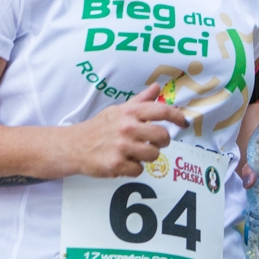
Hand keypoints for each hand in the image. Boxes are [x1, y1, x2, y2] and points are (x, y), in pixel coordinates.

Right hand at [60, 83, 187, 177]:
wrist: (74, 145)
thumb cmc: (99, 128)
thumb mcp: (118, 110)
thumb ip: (140, 101)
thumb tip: (157, 88)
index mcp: (129, 112)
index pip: (162, 111)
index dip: (177, 117)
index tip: (183, 123)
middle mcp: (126, 127)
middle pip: (162, 136)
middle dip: (162, 142)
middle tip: (154, 143)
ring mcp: (121, 146)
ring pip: (153, 155)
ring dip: (148, 156)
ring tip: (135, 152)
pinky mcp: (116, 164)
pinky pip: (139, 170)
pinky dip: (133, 168)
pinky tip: (124, 161)